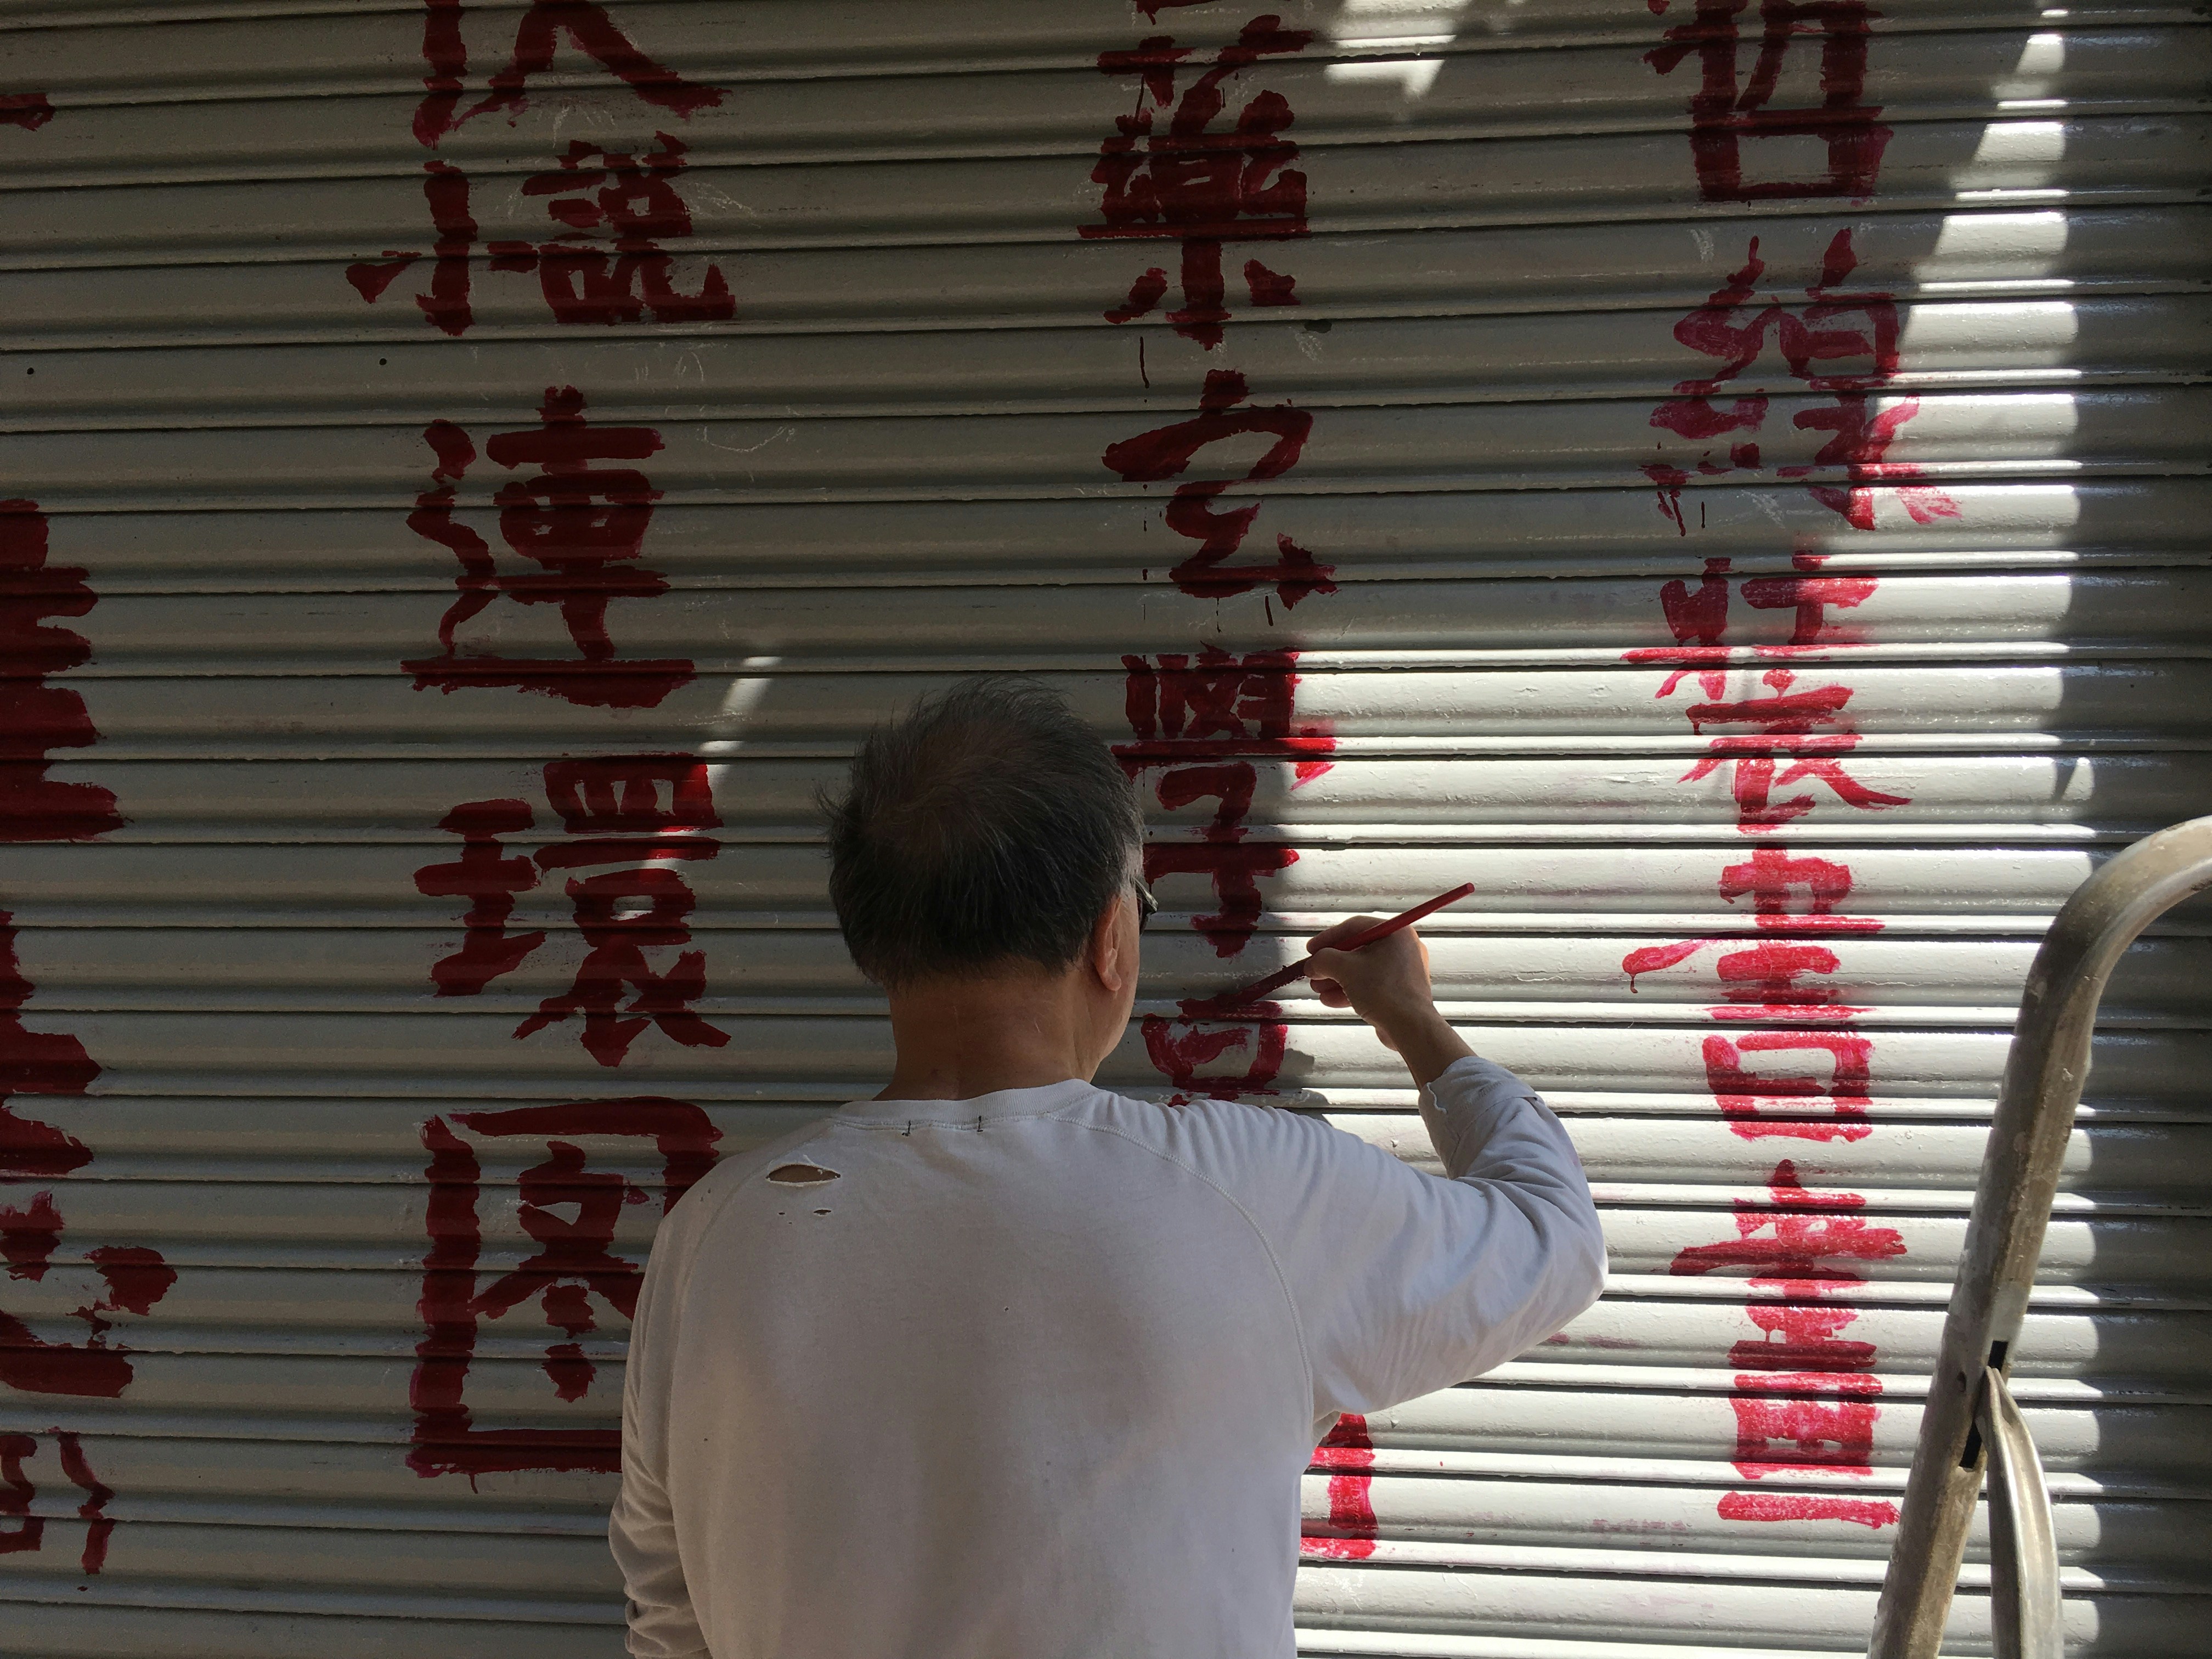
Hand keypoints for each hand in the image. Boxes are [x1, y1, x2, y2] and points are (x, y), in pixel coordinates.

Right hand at [1304, 917, 1473, 1086]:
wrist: (1410, 1026)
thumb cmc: (1383, 990)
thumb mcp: (1345, 968)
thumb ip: (1323, 960)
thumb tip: (1311, 963)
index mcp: (1396, 933)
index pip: (1355, 927)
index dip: (1328, 938)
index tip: (1311, 949)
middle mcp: (1402, 949)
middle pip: (1358, 950)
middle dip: (1331, 964)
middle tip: (1313, 971)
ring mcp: (1403, 972)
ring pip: (1362, 970)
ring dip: (1337, 979)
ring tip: (1317, 989)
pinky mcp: (1400, 992)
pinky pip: (1371, 986)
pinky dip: (1350, 991)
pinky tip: (1330, 1000)